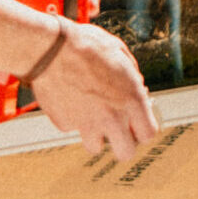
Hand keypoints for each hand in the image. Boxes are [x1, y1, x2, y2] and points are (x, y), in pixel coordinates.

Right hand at [24, 20, 158, 159]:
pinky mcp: (64, 124)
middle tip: (118, 130)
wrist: (49, 48)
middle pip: (126, 153)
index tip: (138, 123)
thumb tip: (136, 88)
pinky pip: (72, 128)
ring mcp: (86, 124)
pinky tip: (69, 98)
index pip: (148, 134)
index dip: (144, 129)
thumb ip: (131, 75)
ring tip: (91, 115)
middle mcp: (111, 117)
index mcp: (131, 98)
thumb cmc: (84, 45)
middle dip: (124, 144)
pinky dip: (72, 118)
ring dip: (96, 135)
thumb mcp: (119, 52)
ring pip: (95, 147)